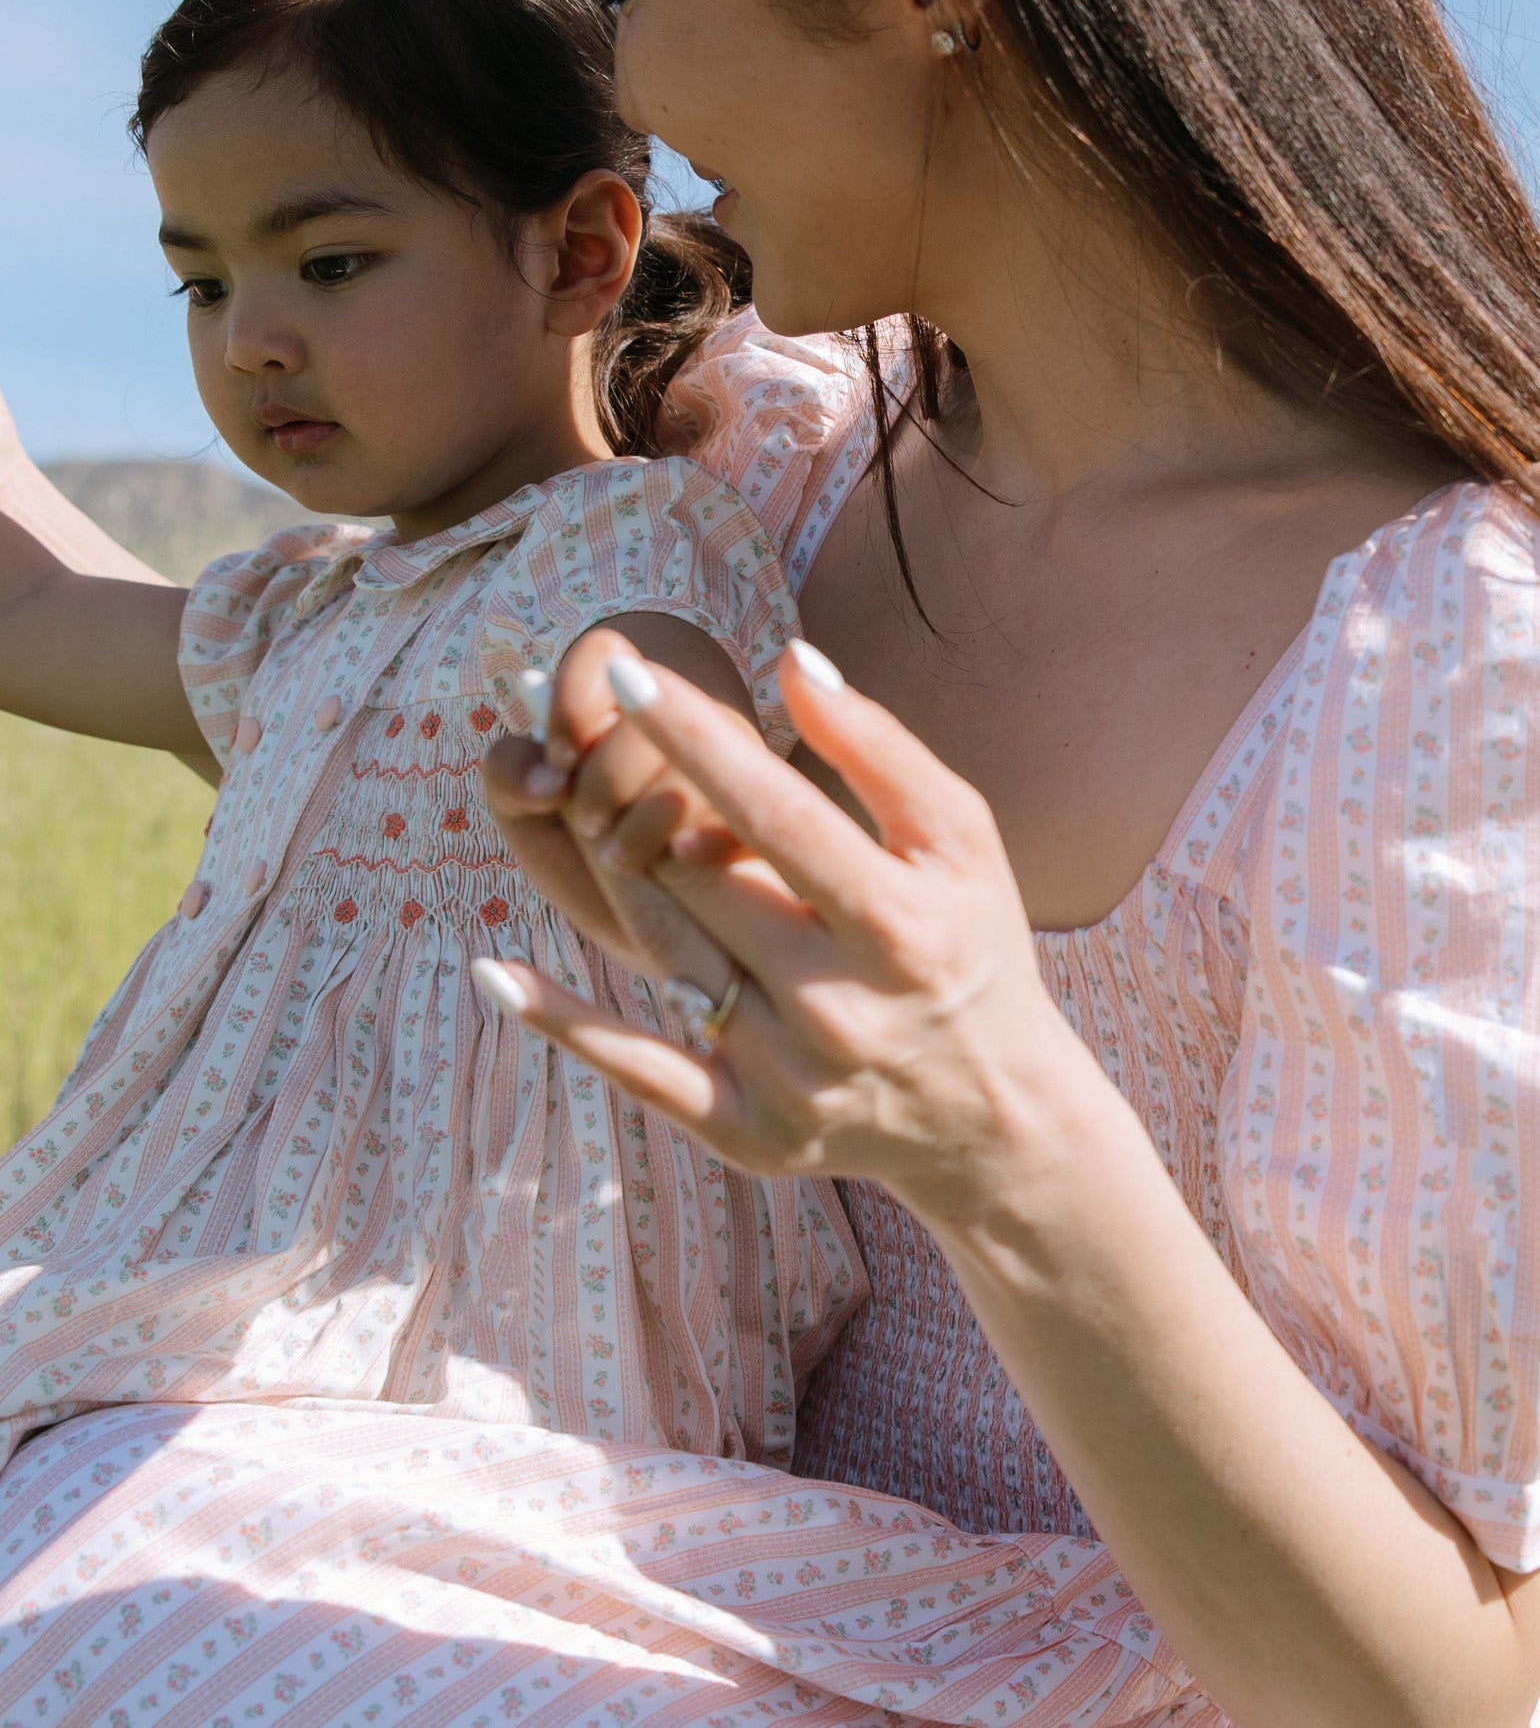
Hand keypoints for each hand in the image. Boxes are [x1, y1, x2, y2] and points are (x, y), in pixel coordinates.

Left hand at [479, 640, 1086, 1219]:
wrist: (995, 1115)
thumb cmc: (971, 943)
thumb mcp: (958, 838)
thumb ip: (879, 746)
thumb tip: (793, 659)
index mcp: (896, 924)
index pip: (772, 813)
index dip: (693, 737)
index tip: (622, 674)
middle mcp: (837, 1006)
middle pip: (697, 876)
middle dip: (650, 804)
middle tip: (622, 757)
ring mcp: (787, 1076)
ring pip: (659, 948)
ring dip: (621, 876)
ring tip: (609, 821)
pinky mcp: (747, 1132)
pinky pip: (636, 1067)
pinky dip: (562, 1021)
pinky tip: (495, 972)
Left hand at [482, 624, 749, 979]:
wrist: (656, 938)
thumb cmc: (589, 868)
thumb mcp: (531, 824)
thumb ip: (510, 779)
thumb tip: (544, 779)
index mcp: (624, 704)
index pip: (602, 655)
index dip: (572, 703)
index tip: (558, 765)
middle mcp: (687, 720)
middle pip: (647, 708)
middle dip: (603, 776)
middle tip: (588, 823)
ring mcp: (738, 764)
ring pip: (695, 758)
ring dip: (644, 818)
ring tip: (621, 859)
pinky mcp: (773, 817)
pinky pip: (746, 810)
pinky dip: (704, 837)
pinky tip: (677, 860)